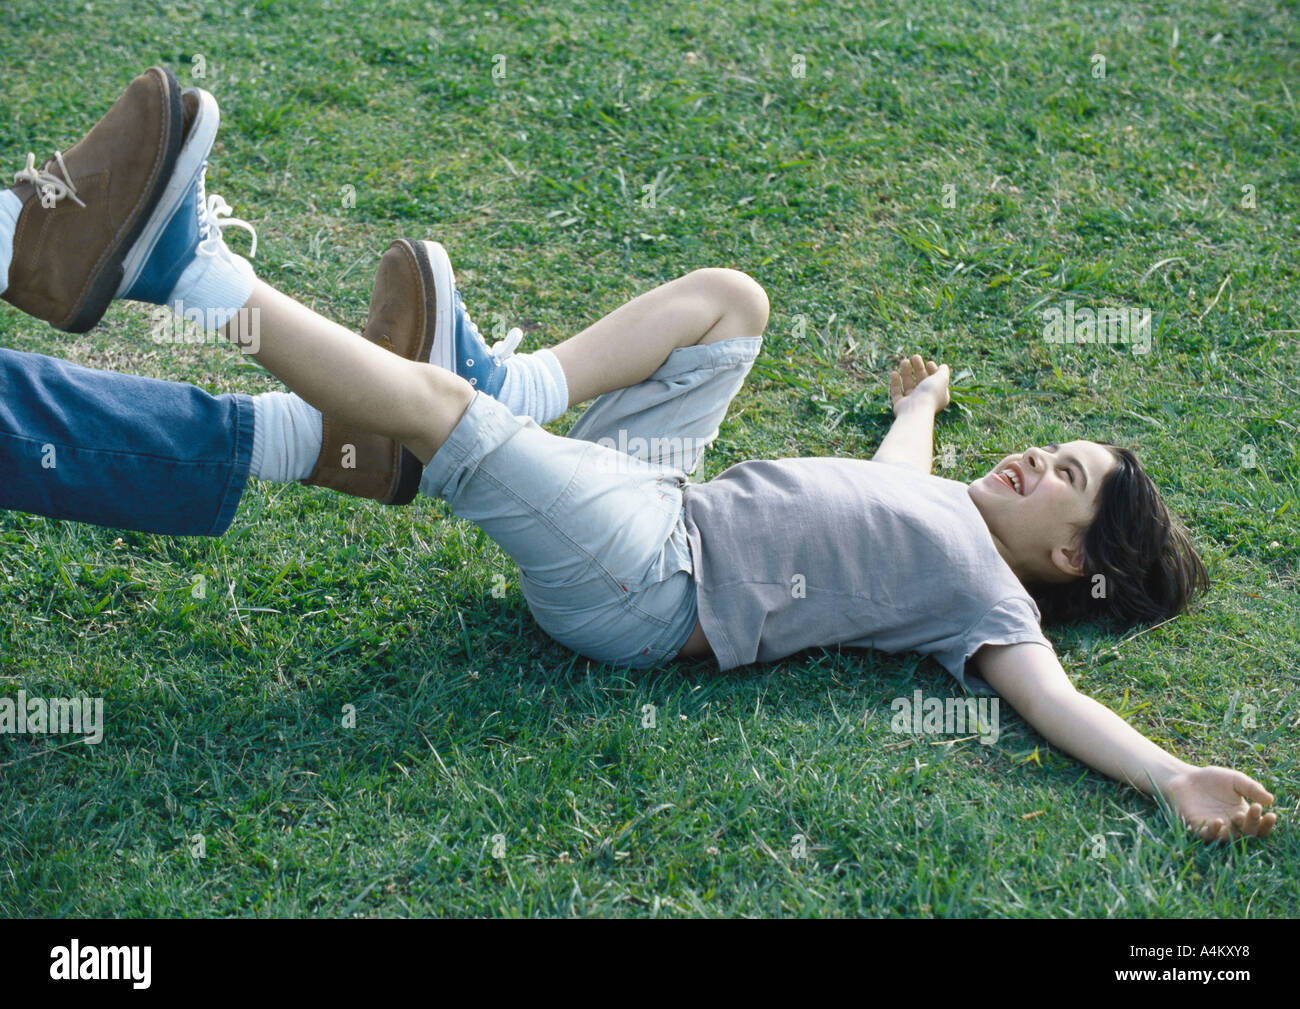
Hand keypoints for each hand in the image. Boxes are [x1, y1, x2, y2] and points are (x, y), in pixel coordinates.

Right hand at [890, 354, 949, 416]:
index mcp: (938, 396)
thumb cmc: (930, 394)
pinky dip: (895, 383)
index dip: (933, 371)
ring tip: (904, 361)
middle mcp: (925, 400)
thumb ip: (943, 372)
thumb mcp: (941, 379)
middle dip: (918, 368)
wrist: (916, 410)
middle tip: (915, 357)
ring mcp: (912, 403)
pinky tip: (894, 373)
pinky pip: (896, 392)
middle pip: (921, 381)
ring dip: (906, 372)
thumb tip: (943, 366)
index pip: (936, 382)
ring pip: (908, 385)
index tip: (929, 362)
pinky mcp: (900, 406)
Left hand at [1163, 765, 1277, 841]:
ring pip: (1229, 838)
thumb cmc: (1213, 779)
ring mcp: (1215, 829)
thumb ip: (1252, 788)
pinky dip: (1213, 832)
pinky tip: (1217, 821)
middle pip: (1247, 833)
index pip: (1259, 827)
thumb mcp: (1236, 780)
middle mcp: (1232, 826)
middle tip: (1254, 810)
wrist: (1185, 777)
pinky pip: (1207, 836)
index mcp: (1244, 816)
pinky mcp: (1198, 828)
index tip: (1271, 814)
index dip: (1267, 824)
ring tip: (1237, 816)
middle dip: (1253, 823)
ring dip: (1235, 830)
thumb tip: (1270, 800)